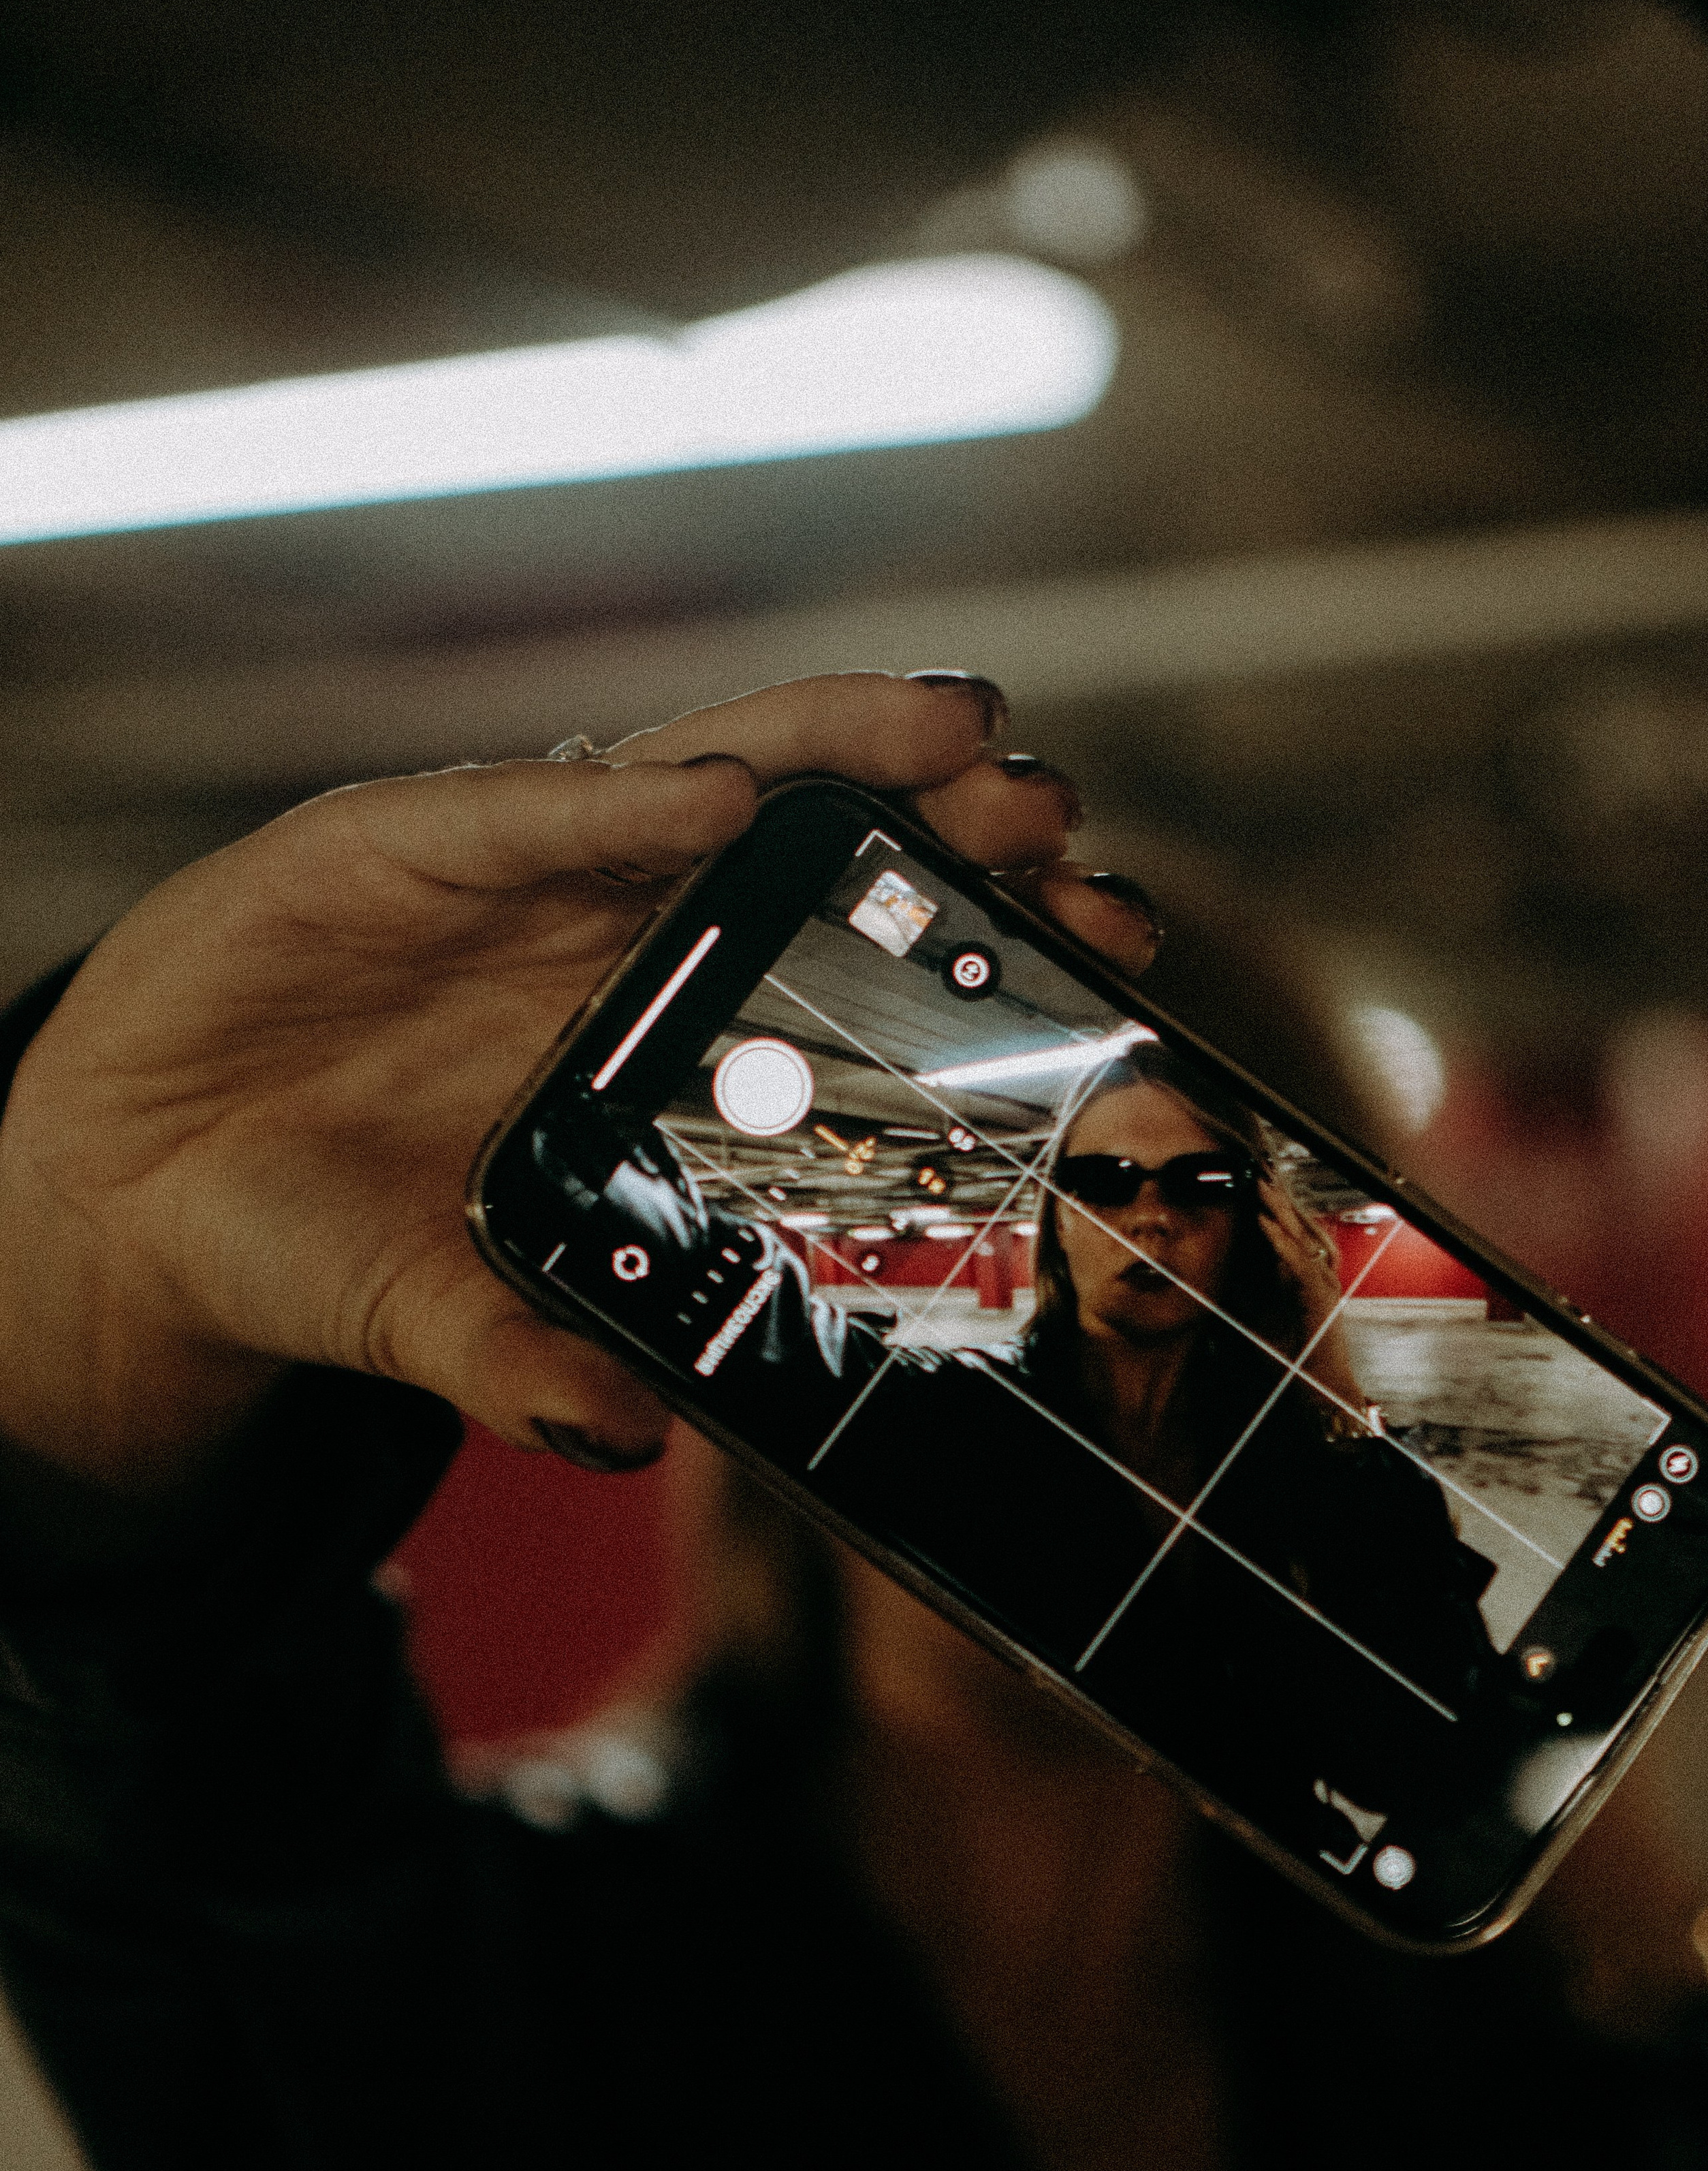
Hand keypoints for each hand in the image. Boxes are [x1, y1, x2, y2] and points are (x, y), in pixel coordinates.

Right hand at [0, 674, 1156, 1504]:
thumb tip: (632, 1439)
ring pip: (688, 774)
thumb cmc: (321, 1234)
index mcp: (647, 1025)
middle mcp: (600, 927)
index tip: (1101, 932)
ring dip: (825, 744)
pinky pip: (504, 815)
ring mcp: (500, 874)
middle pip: (802, 839)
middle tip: (1052, 813)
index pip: (836, 956)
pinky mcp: (379, 843)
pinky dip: (602, 802)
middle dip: (935, 813)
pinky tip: (709, 795)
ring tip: (951, 731)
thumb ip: (524, 1361)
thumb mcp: (433, 1315)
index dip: (965, 934)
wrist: (144, 1180)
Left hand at [1255, 1178, 1365, 1415]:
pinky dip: (1284, 1243)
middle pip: (1298, 1225)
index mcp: (1302, 1274)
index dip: (1271, 1205)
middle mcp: (1317, 1272)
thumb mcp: (1254, 1317)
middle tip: (1257, 1169)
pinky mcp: (1322, 1296)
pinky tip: (1267, 1225)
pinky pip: (1302, 1262)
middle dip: (1278, 1197)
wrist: (1318, 1389)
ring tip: (1261, 1186)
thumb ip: (1240, 1291)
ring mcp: (1323, 1282)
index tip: (1250, 1180)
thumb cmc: (1290, 1355)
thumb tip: (1213, 1271)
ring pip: (1303, 1236)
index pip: (1287, 1231)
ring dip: (1281, 1210)